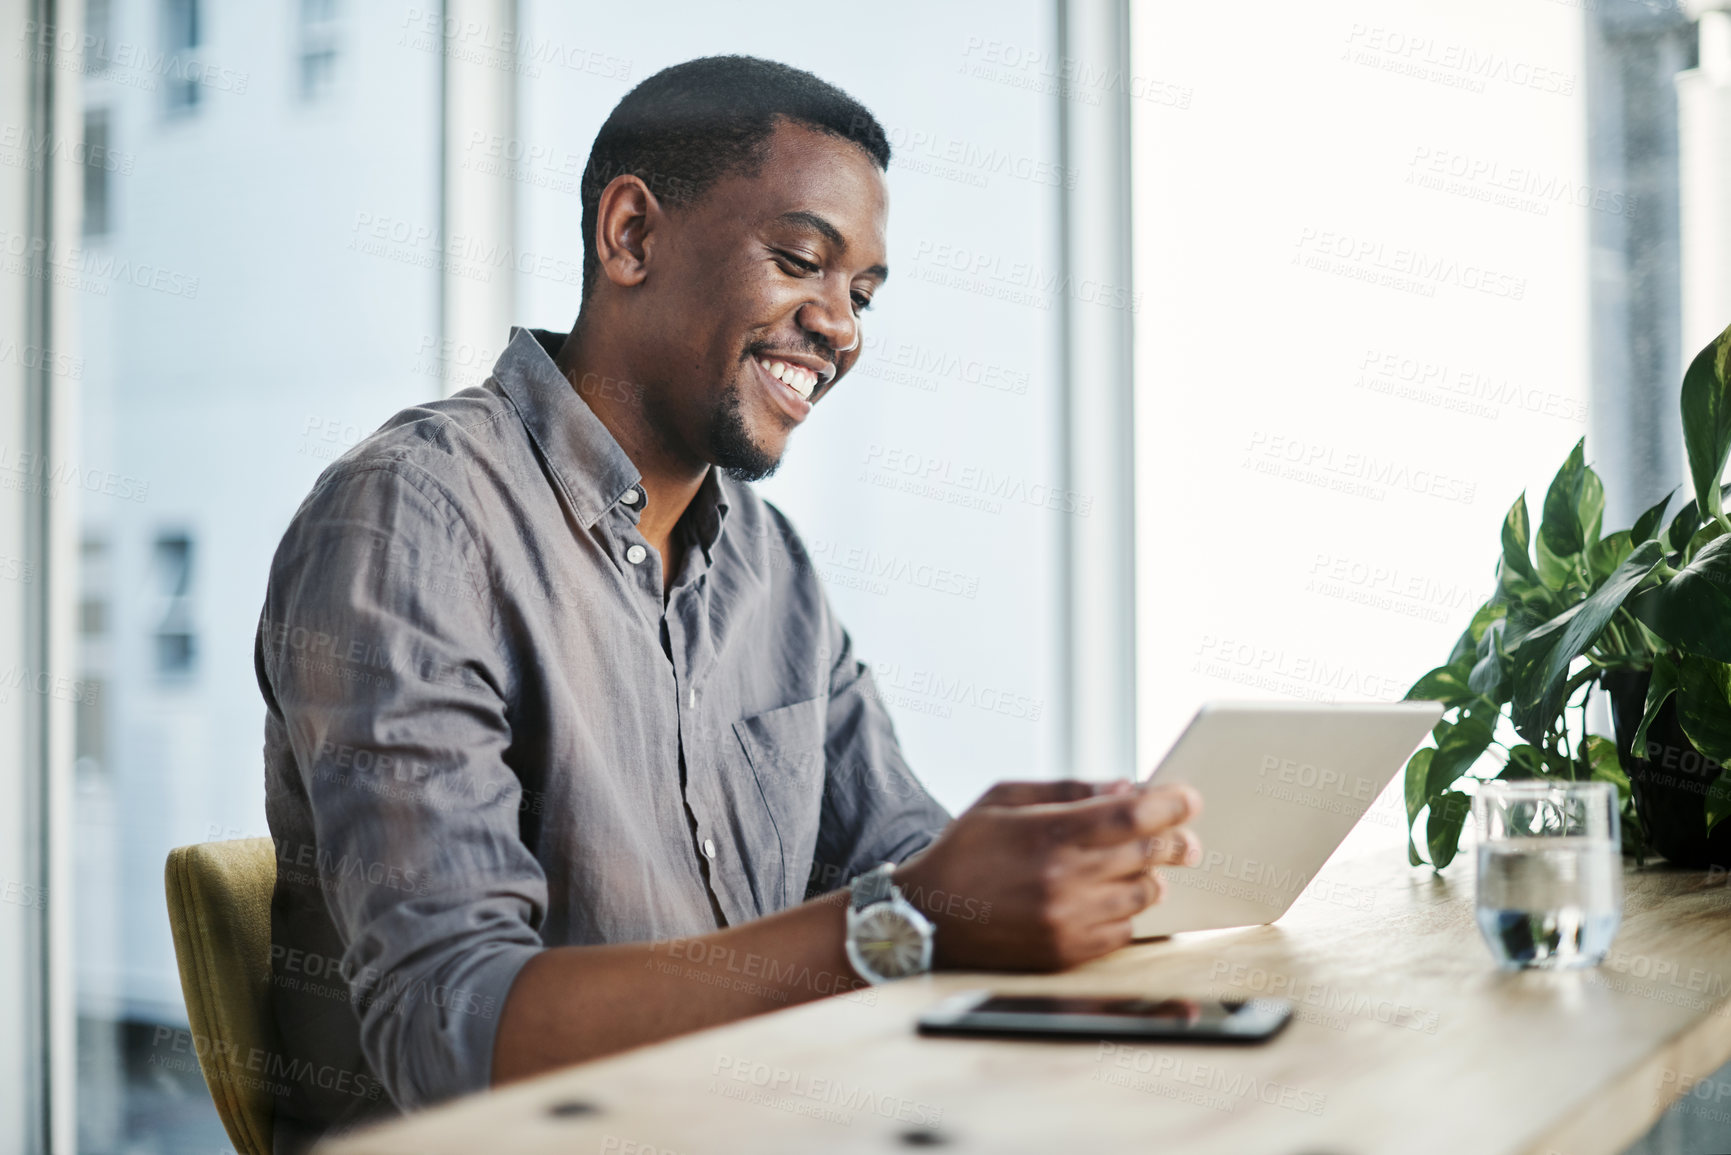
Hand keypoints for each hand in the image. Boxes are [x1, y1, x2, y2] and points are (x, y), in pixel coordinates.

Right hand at [893, 779, 1201, 971]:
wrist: (925, 917)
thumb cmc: (965, 850)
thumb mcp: (1004, 799)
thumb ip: (1067, 790)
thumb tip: (1125, 786)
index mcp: (1049, 833)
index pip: (1133, 815)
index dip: (1170, 804)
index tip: (1189, 799)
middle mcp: (1064, 879)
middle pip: (1149, 854)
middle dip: (1176, 841)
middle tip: (1186, 839)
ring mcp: (1068, 920)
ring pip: (1143, 895)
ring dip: (1150, 877)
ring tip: (1140, 868)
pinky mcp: (1066, 953)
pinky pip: (1123, 931)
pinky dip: (1126, 912)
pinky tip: (1109, 898)